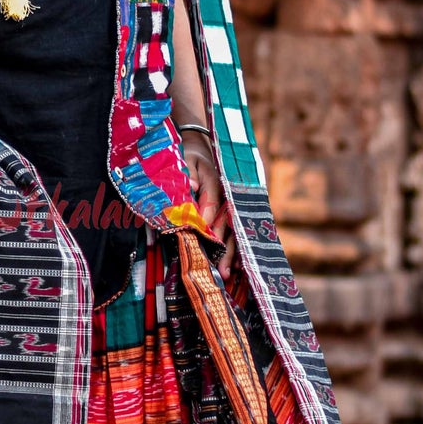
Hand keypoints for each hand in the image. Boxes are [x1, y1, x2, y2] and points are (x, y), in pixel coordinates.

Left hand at [182, 135, 234, 280]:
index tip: (203, 240)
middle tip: (221, 270)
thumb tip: (191, 187)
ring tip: (229, 274)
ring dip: (232, 254)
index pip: (212, 205)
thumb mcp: (185, 160)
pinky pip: (236, 234)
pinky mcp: (232, 214)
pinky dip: (237, 250)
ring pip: (235, 233)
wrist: (200, 149)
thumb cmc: (189, 158)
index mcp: (216, 182)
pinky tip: (237, 268)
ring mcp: (232, 206)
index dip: (208, 224)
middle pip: (228, 225)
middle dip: (225, 249)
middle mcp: (228, 197)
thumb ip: (187, 174)